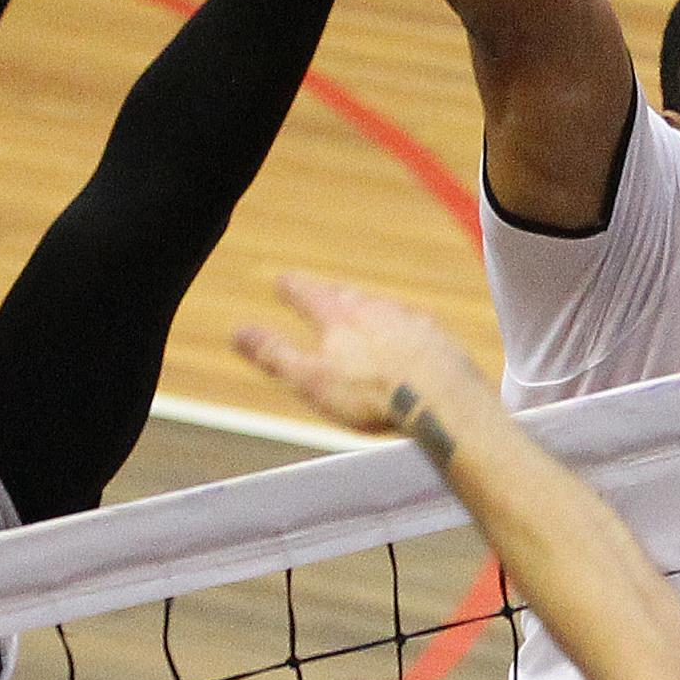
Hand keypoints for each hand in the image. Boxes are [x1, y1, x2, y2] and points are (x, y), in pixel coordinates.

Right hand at [236, 270, 494, 447]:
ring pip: (383, 309)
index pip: (308, 294)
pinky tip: (407, 341)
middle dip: (332, 294)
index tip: (281, 281)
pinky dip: (403, 331)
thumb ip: (275, 355)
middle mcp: (375, 309)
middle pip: (348, 296)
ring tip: (363, 314)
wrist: (441, 398)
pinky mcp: (439, 338)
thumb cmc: (371, 394)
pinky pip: (414, 327)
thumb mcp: (310, 379)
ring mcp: (410, 320)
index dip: (292, 288)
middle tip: (323, 291)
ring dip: (369, 310)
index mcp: (339, 317)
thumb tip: (238, 332)